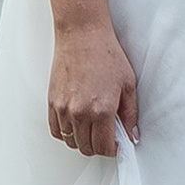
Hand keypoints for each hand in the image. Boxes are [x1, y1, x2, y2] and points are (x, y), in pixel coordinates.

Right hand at [48, 20, 139, 156]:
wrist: (82, 35)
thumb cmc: (105, 54)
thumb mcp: (128, 84)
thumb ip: (130, 113)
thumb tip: (132, 134)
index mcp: (101, 110)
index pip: (104, 147)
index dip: (112, 150)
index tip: (116, 145)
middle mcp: (80, 112)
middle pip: (86, 148)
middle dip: (98, 147)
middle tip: (106, 137)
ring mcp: (64, 109)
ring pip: (70, 141)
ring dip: (82, 141)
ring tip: (91, 129)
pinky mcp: (52, 103)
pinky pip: (55, 130)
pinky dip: (65, 133)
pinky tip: (76, 125)